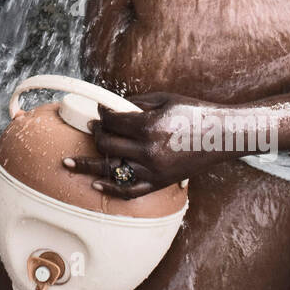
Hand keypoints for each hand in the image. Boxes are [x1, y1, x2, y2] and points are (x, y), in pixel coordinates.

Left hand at [63, 92, 228, 197]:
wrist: (222, 135)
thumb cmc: (194, 112)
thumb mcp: (164, 99)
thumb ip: (135, 103)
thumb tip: (111, 106)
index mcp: (148, 126)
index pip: (111, 121)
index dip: (101, 114)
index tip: (98, 110)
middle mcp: (148, 150)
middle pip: (108, 144)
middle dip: (96, 133)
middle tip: (91, 127)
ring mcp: (153, 169)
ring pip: (112, 169)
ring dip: (88, 165)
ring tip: (67, 163)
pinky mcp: (160, 182)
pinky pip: (130, 190)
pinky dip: (111, 189)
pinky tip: (94, 184)